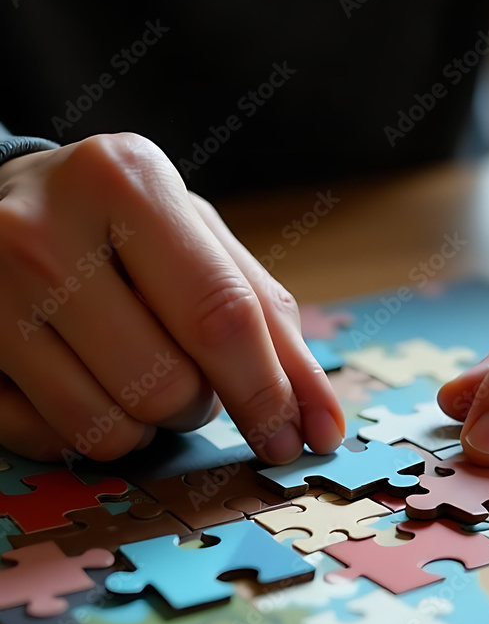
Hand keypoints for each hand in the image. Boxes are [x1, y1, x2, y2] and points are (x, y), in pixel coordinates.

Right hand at [0, 133, 344, 463]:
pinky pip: (53, 442)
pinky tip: (82, 382)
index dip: (268, 393)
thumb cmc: (121, 230)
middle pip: (167, 385)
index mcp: (127, 182)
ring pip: (109, 428)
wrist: (2, 206)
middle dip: (198, 403)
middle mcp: (44, 229)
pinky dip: (89, 432)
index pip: (220, 317)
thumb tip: (322, 425)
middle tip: (185, 372)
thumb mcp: (201, 243)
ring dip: (146, 425)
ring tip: (133, 372)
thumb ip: (271, 324)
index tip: (295, 439)